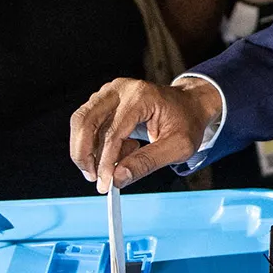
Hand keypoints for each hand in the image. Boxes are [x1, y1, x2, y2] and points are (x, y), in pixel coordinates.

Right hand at [70, 76, 222, 190]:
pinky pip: (88, 122)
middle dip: (83, 153)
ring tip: (116, 162)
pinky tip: (122, 150)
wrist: (190, 105)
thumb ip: (147, 163)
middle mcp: (121, 89)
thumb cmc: (187, 124)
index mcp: (142, 96)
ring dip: (88, 149)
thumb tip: (118, 179)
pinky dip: (96, 142)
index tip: (104, 184)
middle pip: (85, 120)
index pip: (113, 132)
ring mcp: (110, 91)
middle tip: (93, 178)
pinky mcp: (104, 98)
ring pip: (82, 122)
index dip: (105, 161)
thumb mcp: (178, 148)